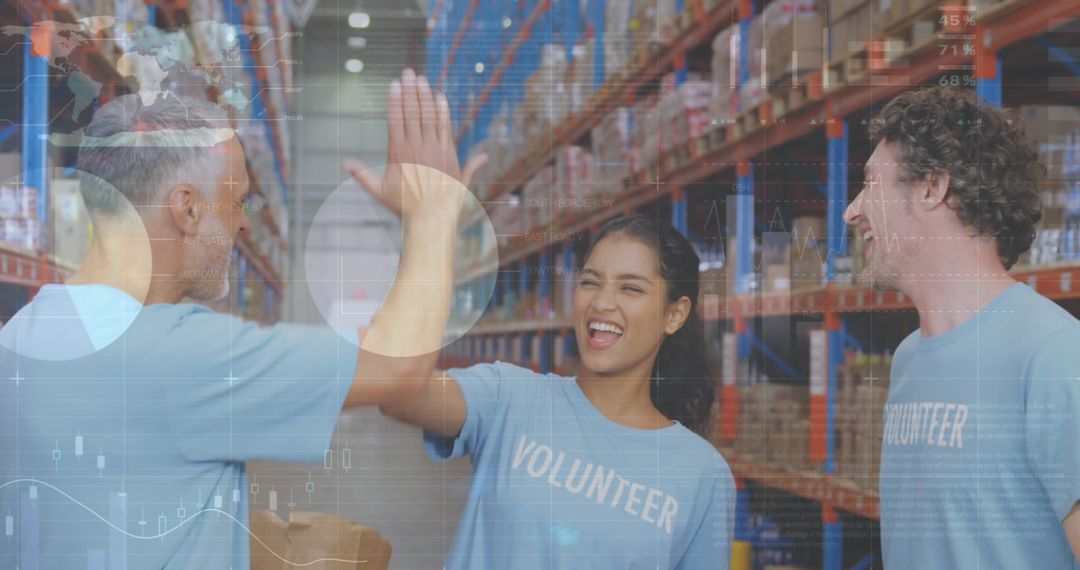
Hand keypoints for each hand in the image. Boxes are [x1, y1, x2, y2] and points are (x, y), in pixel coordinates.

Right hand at [342, 69, 484, 219]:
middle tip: (408, 72)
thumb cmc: (404, 206)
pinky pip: (445, 126)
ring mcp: (434, 148)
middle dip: (409, 90)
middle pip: (412, 112)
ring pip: (429, 116)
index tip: (394, 84)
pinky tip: (440, 97)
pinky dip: (443, 111)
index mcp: (398, 152)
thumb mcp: (380, 192)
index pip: (395, 119)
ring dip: (425, 95)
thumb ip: (362, 175)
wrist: (432, 216)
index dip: (395, 100)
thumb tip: (344, 163)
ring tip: (421, 79)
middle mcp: (416, 146)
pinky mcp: (449, 153)